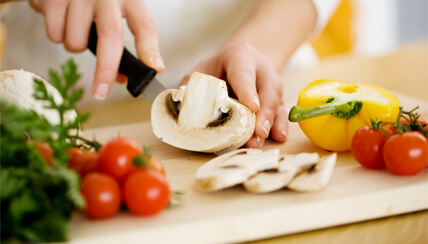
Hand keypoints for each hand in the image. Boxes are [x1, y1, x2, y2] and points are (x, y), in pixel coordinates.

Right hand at [29, 0, 164, 98]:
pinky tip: (61, 21)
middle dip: (106, 69)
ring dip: (75, 47)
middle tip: (102, 91)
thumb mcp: (114, 14)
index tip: (155, 68)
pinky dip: (57, 36)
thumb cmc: (94, 2)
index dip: (150, 49)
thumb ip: (120, 44)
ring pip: (77, 40)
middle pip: (111, 35)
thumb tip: (121, 79)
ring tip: (76, 31)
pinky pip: (55, 34)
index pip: (145, 25)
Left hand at [180, 42, 288, 147]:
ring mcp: (272, 82)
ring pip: (277, 100)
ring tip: (262, 140)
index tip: (252, 107)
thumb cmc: (216, 69)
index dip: (248, 90)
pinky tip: (279, 137)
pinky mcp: (278, 96)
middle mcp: (261, 67)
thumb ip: (192, 87)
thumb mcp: (201, 71)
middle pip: (268, 88)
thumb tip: (181, 108)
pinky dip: (281, 124)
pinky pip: (282, 109)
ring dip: (271, 122)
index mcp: (240, 56)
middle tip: (258, 132)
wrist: (238, 61)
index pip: (244, 73)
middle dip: (264, 112)